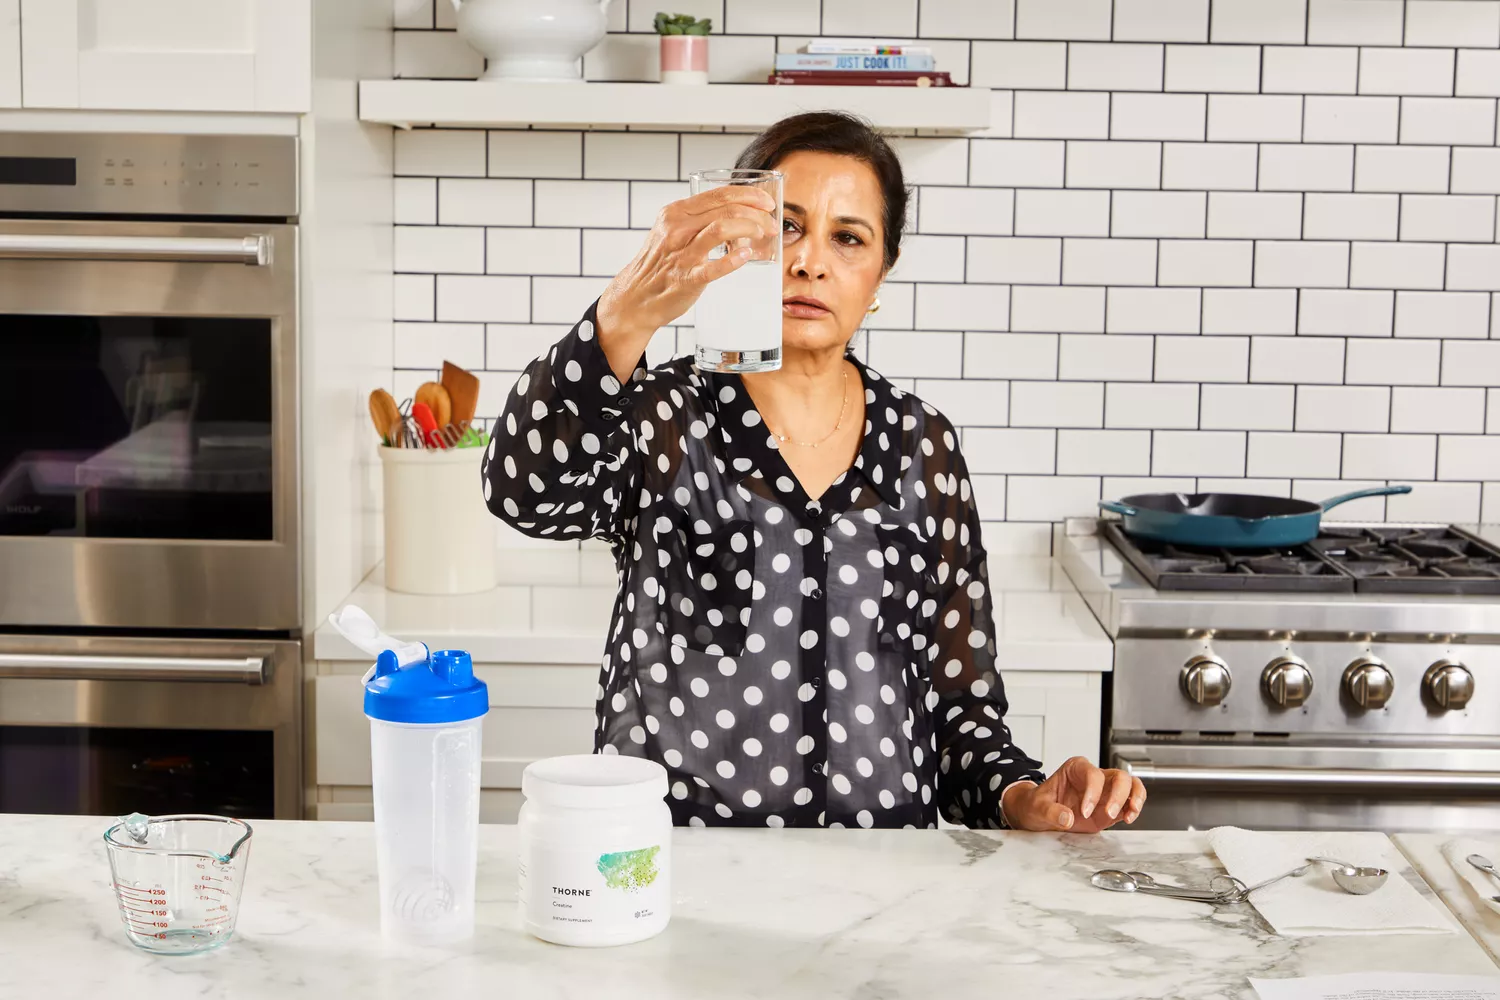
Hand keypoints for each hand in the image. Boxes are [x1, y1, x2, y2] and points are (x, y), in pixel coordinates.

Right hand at [595, 185, 777, 375]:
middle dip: (756, 214)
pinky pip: (713, 267)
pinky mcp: (686, 279)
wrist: (635, 297)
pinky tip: (747, 256)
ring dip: (750, 229)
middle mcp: (677, 228)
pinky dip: (733, 260)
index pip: (719, 194)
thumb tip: (738, 215)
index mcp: (676, 213)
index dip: (749, 195)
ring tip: (764, 236)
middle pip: (726, 209)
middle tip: (771, 225)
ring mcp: (681, 254)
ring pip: (722, 229)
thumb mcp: (672, 231)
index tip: (767, 203)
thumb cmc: (660, 264)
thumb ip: (699, 220)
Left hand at [1000, 756, 1145, 832]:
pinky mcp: (1110, 807)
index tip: (1084, 811)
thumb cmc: (1036, 805)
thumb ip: (1050, 811)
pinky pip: (1130, 803)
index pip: (1093, 774)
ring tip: (1129, 815)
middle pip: (1119, 776)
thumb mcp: (1036, 807)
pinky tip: (1128, 819)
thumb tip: (1067, 818)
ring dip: (1135, 799)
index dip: (1093, 792)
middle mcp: (1094, 777)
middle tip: (1108, 814)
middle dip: (1118, 795)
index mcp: (1076, 768)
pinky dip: (1133, 810)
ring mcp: (1105, 792)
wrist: (1037, 815)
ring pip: (1131, 786)